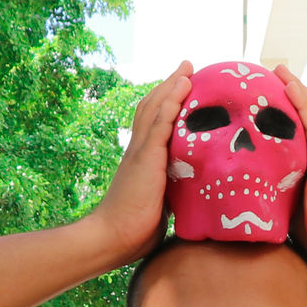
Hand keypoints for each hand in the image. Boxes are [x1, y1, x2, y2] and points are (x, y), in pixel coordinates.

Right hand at [85, 61, 193, 267]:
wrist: (113, 238)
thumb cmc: (135, 230)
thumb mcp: (161, 205)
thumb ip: (173, 194)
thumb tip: (193, 198)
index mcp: (141, 160)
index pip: (153, 124)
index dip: (166, 105)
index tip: (181, 90)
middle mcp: (138, 149)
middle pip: (153, 108)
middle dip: (170, 86)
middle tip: (186, 68)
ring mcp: (140, 151)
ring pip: (156, 108)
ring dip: (172, 86)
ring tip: (187, 68)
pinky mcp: (145, 157)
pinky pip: (159, 123)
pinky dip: (171, 102)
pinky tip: (183, 86)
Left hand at [274, 65, 306, 280]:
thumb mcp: (282, 206)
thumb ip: (267, 192)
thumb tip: (235, 192)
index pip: (297, 128)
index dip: (284, 109)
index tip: (265, 93)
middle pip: (305, 113)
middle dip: (289, 91)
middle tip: (271, 71)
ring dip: (295, 88)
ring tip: (279, 69)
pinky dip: (302, 102)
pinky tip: (291, 86)